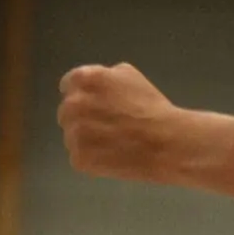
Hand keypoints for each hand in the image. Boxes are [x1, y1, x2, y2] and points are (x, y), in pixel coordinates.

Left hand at [59, 63, 186, 182]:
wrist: (165, 142)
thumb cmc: (151, 107)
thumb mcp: (130, 76)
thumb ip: (105, 75)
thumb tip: (96, 86)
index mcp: (83, 80)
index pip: (68, 85)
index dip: (84, 94)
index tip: (97, 103)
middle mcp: (72, 105)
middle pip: (68, 112)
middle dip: (83, 116)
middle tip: (107, 125)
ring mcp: (73, 133)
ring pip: (72, 136)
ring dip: (87, 138)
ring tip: (113, 142)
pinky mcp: (79, 158)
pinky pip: (80, 157)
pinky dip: (93, 158)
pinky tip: (112, 156)